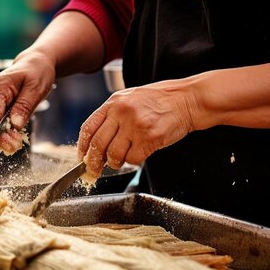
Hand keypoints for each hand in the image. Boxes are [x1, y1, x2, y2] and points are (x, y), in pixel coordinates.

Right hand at [0, 51, 55, 153]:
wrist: (37, 63)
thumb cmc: (37, 71)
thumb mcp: (36, 88)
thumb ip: (24, 106)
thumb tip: (15, 125)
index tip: (9, 143)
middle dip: (0, 136)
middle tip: (15, 147)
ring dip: (3, 135)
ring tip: (17, 144)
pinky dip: (6, 130)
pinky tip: (15, 136)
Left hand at [77, 80, 196, 177]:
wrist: (187, 100)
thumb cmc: (160, 100)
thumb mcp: (130, 98)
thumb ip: (113, 115)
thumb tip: (96, 142)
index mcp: (114, 102)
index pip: (88, 128)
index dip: (82, 147)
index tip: (81, 158)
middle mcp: (121, 112)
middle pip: (98, 144)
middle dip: (93, 163)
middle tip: (93, 171)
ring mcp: (135, 125)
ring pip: (114, 155)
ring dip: (115, 163)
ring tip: (120, 161)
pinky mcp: (149, 138)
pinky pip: (133, 159)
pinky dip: (133, 161)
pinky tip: (139, 153)